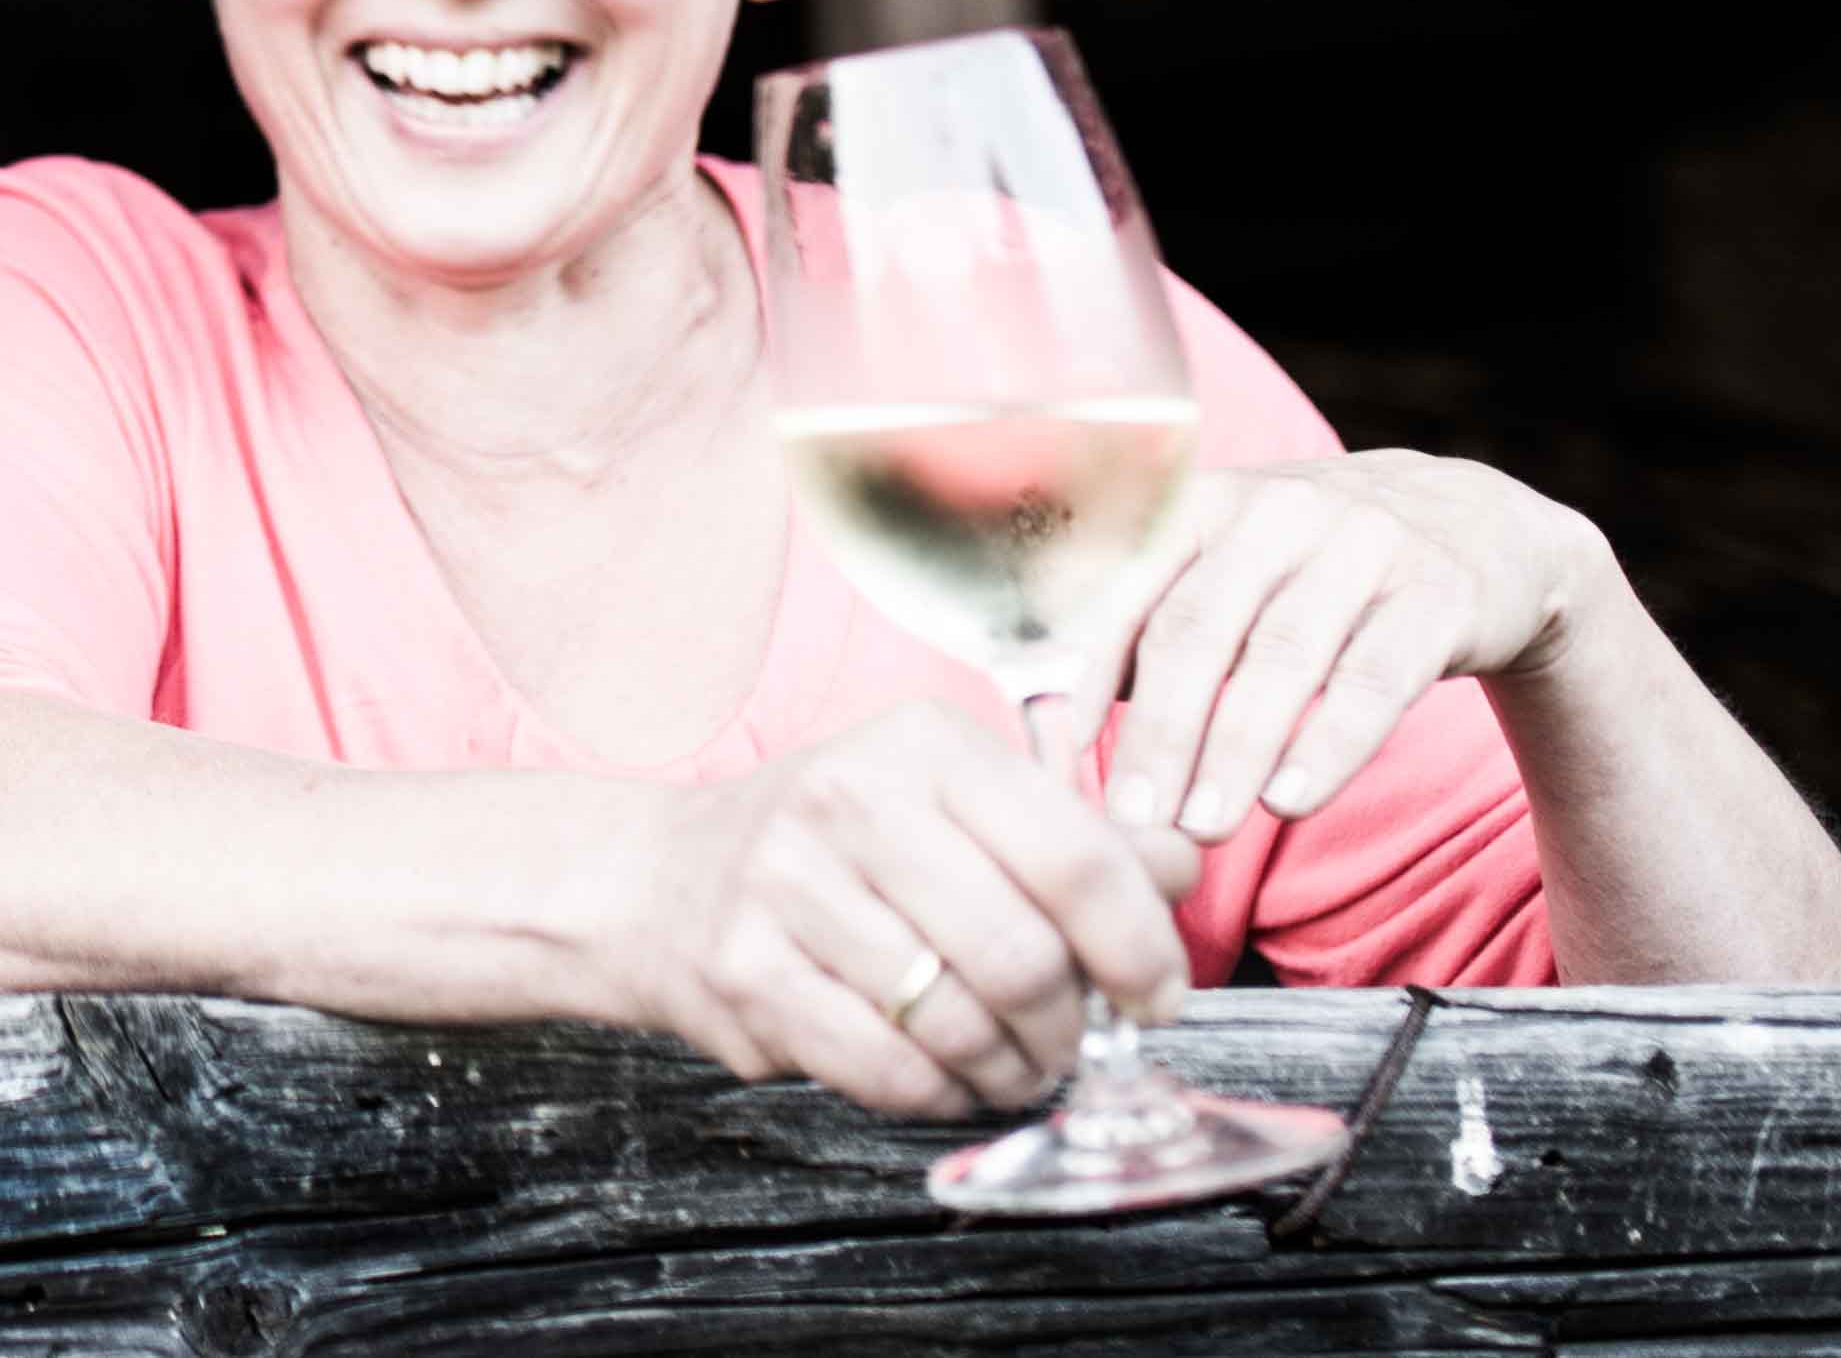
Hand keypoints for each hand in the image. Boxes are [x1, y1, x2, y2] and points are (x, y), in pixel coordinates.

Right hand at [619, 700, 1204, 1119]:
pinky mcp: (746, 973)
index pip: (1074, 853)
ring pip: (958, 1023)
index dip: (1140, 943)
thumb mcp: (952, 803)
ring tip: (1008, 1061)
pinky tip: (943, 1075)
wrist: (660, 880)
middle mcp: (847, 798)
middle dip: (1068, 1024)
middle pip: (1022, 953)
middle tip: (1069, 1039)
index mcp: (922, 745)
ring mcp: (786, 885)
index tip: (1157, 992)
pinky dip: (940, 1095)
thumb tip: (1180, 865)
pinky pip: (890, 1072)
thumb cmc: (838, 846)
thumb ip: (1072, 835)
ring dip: (1008, 1068)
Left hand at [1101, 453, 1607, 843]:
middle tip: (1133, 818)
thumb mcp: (1231, 567)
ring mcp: (1362, 544)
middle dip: (1158, 731)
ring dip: (1233, 751)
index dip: (1088, 673)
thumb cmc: (1316, 569)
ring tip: (1201, 827)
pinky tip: (1289, 798)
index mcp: (1206, 502)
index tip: (1062, 757)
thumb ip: (1153, 624)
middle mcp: (1277, 510)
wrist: (1477, 527)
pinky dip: (1328, 742)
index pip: (1128, 587)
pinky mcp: (1438, 591)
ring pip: (1282, 656)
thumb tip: (1061, 713)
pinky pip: (1376, 675)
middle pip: (1197, 628)